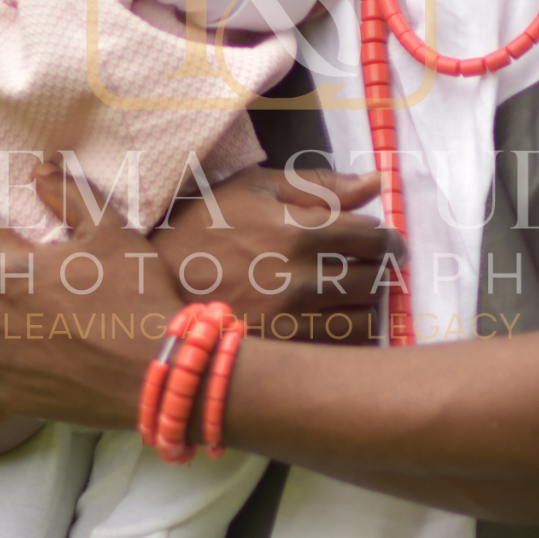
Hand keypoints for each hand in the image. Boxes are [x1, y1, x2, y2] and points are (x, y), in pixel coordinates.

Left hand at [0, 173, 176, 430]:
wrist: (157, 372)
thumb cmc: (136, 296)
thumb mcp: (112, 232)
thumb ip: (70, 197)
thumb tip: (40, 172)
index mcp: (11, 272)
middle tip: (6, 278)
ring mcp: (0, 361)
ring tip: (16, 317)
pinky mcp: (12, 397)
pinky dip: (10, 359)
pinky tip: (40, 356)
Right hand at [156, 165, 392, 343]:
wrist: (151, 285)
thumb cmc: (203, 226)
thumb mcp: (253, 187)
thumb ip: (318, 184)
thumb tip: (376, 183)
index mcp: (296, 231)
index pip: (373, 237)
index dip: (387, 238)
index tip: (386, 241)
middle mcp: (300, 280)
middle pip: (373, 277)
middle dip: (378, 269)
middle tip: (367, 266)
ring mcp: (291, 323)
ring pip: (364, 317)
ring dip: (365, 303)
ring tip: (348, 294)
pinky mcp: (282, 355)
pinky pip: (341, 349)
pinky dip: (348, 335)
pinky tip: (331, 320)